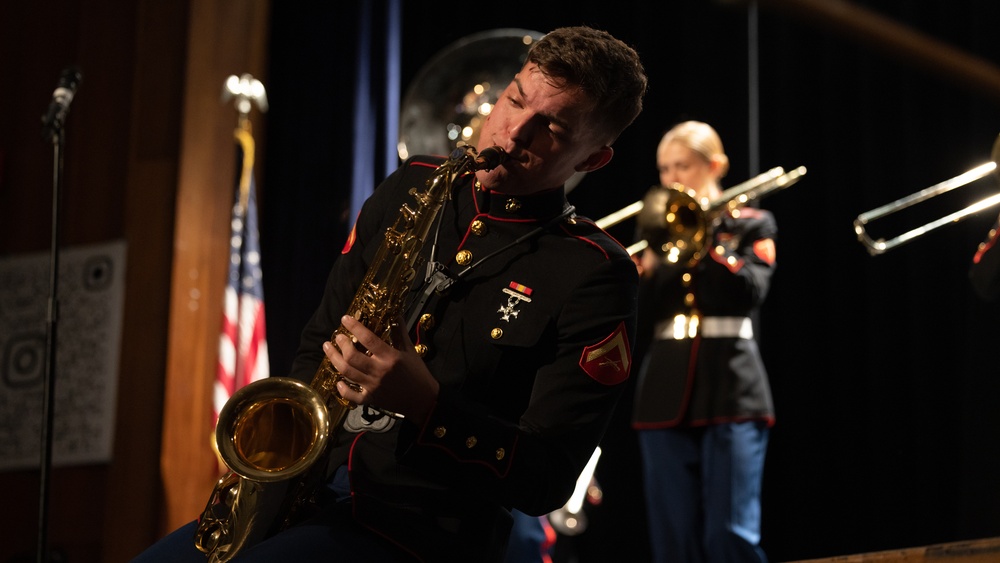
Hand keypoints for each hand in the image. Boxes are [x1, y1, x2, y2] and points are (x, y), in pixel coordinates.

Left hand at [323, 314, 439, 423]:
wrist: (423, 400)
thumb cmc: (418, 373)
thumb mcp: (410, 351)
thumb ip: (400, 333)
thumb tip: (395, 315)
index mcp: (390, 357)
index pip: (369, 339)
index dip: (355, 327)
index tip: (345, 318)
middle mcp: (379, 371)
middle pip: (352, 356)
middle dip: (341, 344)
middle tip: (337, 337)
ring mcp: (373, 386)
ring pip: (347, 372)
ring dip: (334, 360)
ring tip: (328, 349)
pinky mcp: (371, 399)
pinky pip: (352, 395)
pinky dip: (343, 389)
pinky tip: (338, 381)